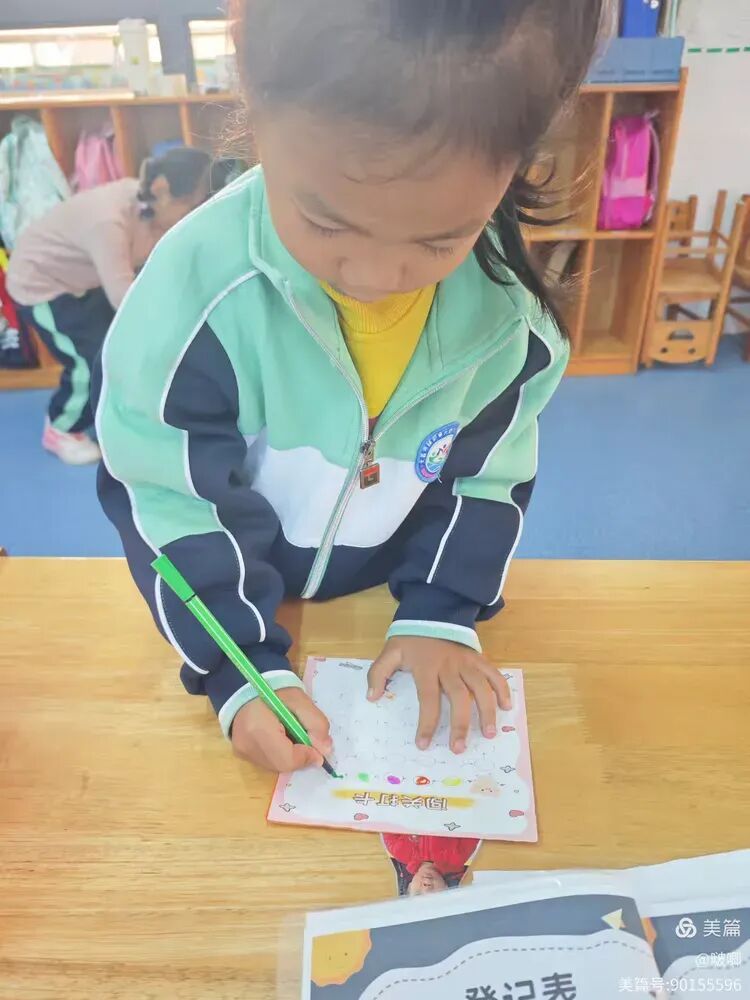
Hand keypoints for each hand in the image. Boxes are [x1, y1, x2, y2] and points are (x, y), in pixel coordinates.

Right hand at [231, 687, 332, 772]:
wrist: (246, 686)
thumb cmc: (275, 690)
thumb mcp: (300, 700)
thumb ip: (316, 724)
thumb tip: (325, 750)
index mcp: (259, 729)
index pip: (287, 759)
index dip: (306, 756)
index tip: (317, 746)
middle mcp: (247, 746)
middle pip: (282, 765)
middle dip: (299, 756)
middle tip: (305, 738)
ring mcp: (242, 751)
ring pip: (275, 766)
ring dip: (290, 756)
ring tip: (291, 734)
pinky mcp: (241, 753)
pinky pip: (267, 762)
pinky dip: (279, 754)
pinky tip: (280, 737)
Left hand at [367, 636, 510, 754]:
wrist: (432, 613)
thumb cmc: (411, 639)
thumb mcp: (390, 651)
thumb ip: (378, 673)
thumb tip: (372, 696)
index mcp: (427, 667)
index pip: (428, 699)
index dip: (427, 723)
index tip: (424, 744)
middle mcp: (449, 666)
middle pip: (459, 697)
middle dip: (460, 724)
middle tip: (459, 748)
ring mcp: (467, 662)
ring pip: (481, 687)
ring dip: (487, 711)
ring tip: (488, 734)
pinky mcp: (478, 658)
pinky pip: (494, 673)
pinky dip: (502, 688)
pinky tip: (506, 706)